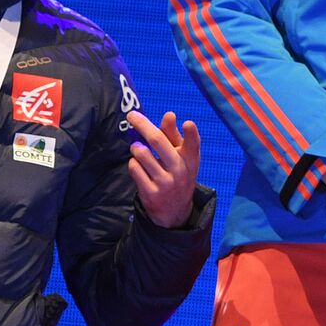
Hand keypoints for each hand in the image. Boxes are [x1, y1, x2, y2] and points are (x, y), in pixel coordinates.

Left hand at [127, 111, 201, 227]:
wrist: (175, 211)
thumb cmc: (177, 173)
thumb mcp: (181, 156)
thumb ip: (173, 135)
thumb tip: (169, 115)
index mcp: (190, 158)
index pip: (193, 145)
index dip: (191, 134)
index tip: (188, 123)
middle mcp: (179, 170)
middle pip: (158, 141)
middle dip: (143, 124)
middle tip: (131, 115)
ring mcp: (165, 183)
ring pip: (142, 154)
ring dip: (136, 148)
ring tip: (138, 149)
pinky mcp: (151, 193)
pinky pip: (134, 169)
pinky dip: (133, 163)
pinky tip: (138, 166)